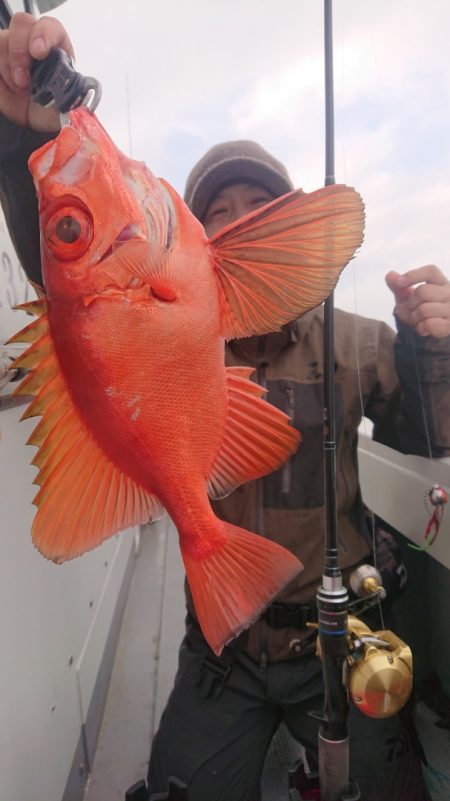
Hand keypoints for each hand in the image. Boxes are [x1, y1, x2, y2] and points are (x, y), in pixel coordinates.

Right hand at [0, 12, 73, 130]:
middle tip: (24, 81)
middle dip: (20, 52)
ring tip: (21, 90)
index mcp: (56, 47)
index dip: (44, 34)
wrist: (34, 125)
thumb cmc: (51, 111)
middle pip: (22, 24)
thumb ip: (73, 101)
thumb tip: (80, 99)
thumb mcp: (66, 108)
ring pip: (3, 42)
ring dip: (10, 70)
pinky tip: (10, 88)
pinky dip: (1, 76)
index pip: (50, 27)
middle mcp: (33, 41)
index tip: (39, 52)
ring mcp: (12, 47)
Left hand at [385, 265, 449, 337]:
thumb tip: (389, 275)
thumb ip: (398, 286)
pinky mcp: (449, 325)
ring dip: (413, 317)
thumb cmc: (419, 307)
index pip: (431, 271)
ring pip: (424, 310)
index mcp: (440, 281)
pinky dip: (420, 328)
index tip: (399, 283)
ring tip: (417, 319)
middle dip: (410, 303)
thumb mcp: (407, 296)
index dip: (413, 275)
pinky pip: (429, 324)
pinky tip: (423, 327)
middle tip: (411, 309)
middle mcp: (449, 293)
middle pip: (423, 292)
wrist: (431, 328)